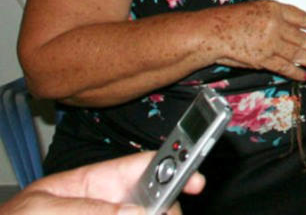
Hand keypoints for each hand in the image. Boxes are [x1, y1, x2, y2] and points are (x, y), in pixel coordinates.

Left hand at [1, 151, 203, 214]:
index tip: (196, 178)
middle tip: (165, 214)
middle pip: (159, 203)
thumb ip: (85, 209)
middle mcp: (112, 208)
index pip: (147, 166)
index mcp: (96, 184)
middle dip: (168, 209)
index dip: (178, 164)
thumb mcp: (40, 211)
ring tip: (159, 214)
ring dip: (162, 213)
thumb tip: (137, 211)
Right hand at [207, 0, 305, 80]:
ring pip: (297, 53)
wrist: (210, 32)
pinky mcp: (262, 59)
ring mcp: (269, 43)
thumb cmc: (230, 20)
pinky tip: (305, 75)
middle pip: (303, 37)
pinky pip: (283, 67)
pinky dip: (296, 72)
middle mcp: (275, 25)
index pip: (302, 17)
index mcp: (274, 9)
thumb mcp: (256, 9)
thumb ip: (275, 18)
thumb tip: (294, 29)